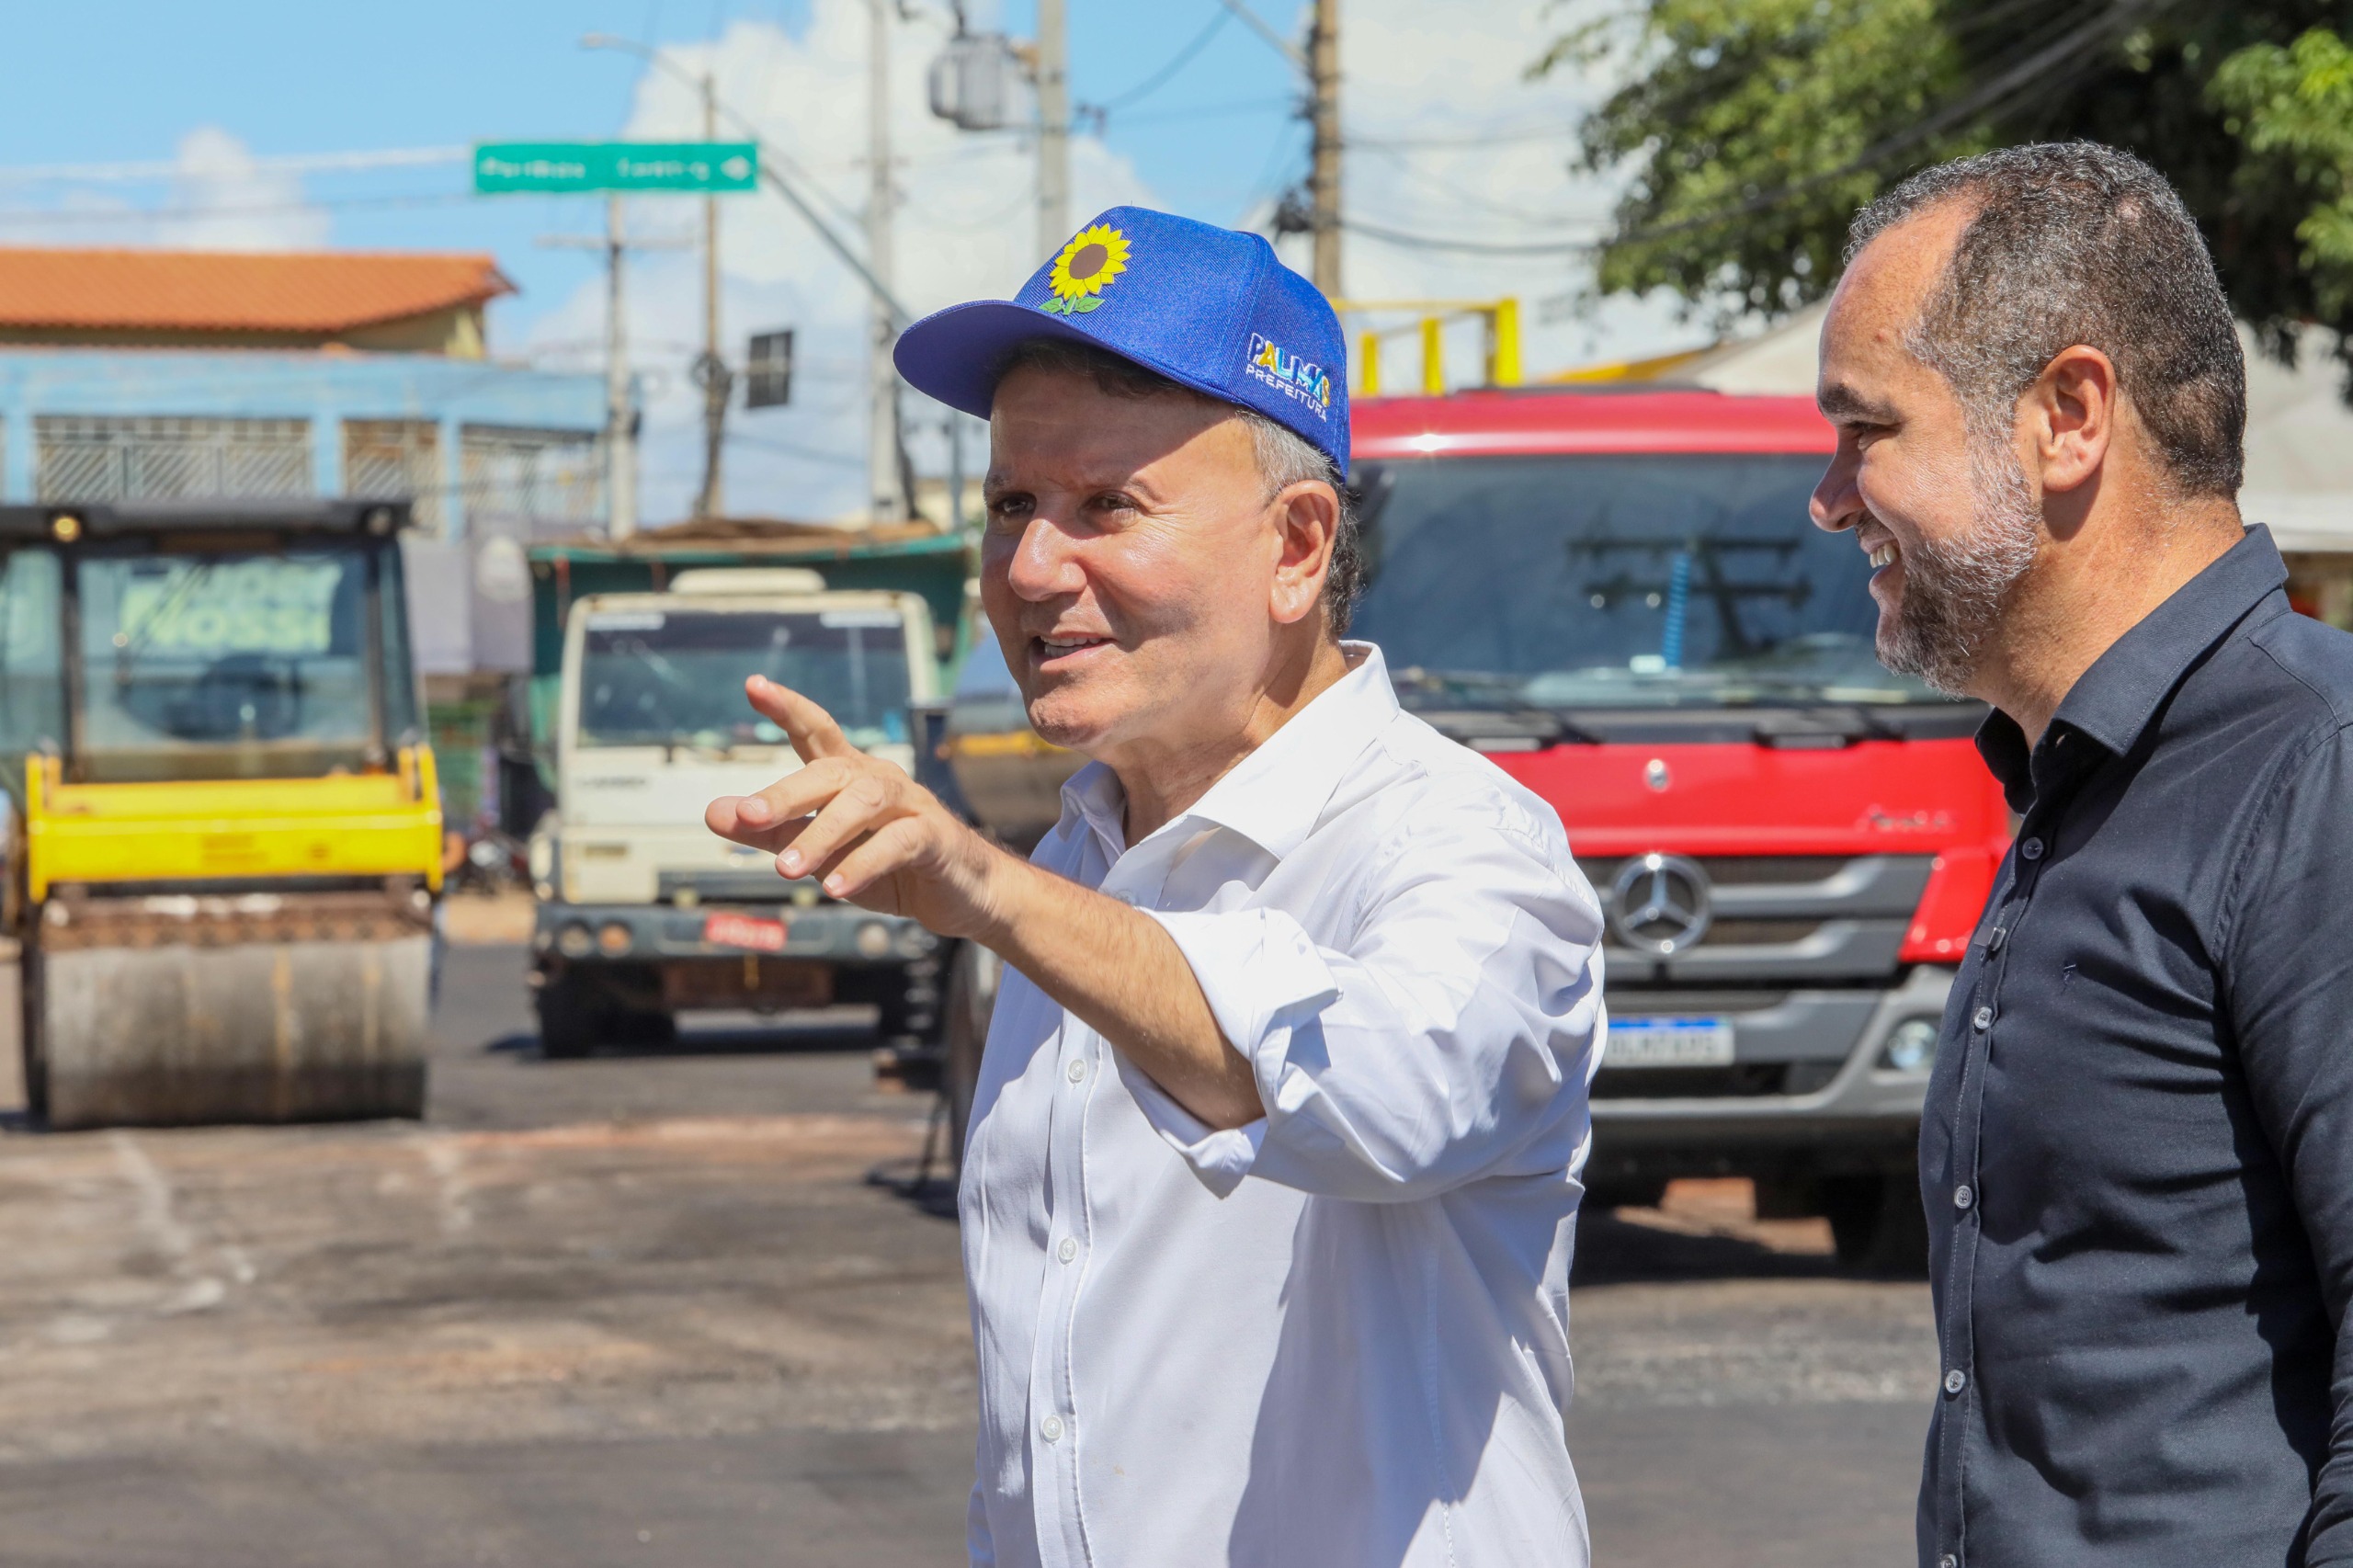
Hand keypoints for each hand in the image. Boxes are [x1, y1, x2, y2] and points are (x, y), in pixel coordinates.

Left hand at [704, 675, 1010, 939]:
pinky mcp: (935, 838)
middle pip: (830, 772)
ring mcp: (911, 805)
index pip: (817, 732)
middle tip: (749, 817)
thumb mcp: (821, 851)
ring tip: (786, 869)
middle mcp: (879, 780)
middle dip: (787, 793)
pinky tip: (835, 890)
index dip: (788, 707)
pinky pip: (897, 844)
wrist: (964, 894)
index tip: (754, 685)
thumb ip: (770, 832)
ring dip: (820, 834)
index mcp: (850, 776)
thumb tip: (714, 812)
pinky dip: (863, 865)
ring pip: (862, 804)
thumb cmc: (889, 866)